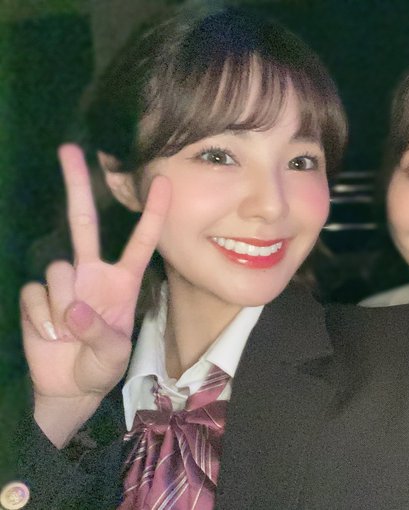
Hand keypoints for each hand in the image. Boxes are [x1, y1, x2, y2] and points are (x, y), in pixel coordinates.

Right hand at [20, 144, 170, 443]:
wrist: (69, 387)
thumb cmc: (101, 367)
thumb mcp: (113, 356)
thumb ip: (100, 334)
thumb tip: (74, 308)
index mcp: (122, 281)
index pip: (141, 241)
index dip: (152, 213)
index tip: (164, 181)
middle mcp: (92, 273)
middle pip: (84, 223)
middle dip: (77, 186)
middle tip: (69, 149)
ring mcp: (64, 283)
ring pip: (56, 269)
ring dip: (62, 307)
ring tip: (70, 334)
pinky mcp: (36, 297)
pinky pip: (34, 295)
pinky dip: (41, 320)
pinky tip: (50, 336)